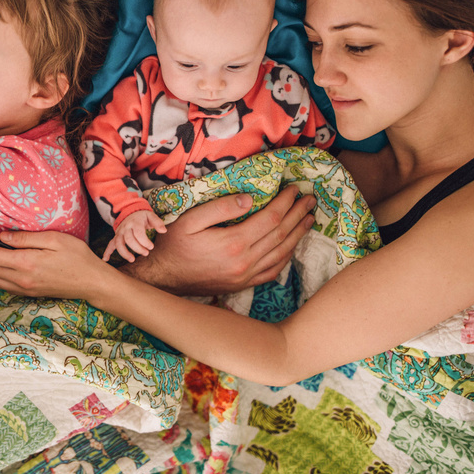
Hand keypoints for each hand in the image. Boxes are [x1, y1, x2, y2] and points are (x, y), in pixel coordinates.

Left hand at [0, 231, 108, 299]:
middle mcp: (22, 279)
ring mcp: (25, 289)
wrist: (91, 282)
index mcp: (26, 263)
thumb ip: (26, 237)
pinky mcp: (29, 294)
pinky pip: (4, 287)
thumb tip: (3, 236)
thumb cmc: (77, 256)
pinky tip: (2, 264)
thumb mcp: (54, 239)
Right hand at [104, 210, 166, 262]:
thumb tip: (164, 231)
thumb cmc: (142, 216)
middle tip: (146, 253)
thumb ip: (158, 223)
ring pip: (118, 243)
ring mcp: (120, 232)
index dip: (145, 241)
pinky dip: (107, 252)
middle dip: (138, 248)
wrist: (130, 211)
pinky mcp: (116, 237)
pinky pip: (110, 244)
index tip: (151, 247)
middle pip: (129, 239)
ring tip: (132, 260)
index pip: (138, 233)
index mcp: (135, 222)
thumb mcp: (151, 216)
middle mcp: (125, 227)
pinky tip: (105, 259)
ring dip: (124, 253)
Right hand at [124, 186, 315, 295]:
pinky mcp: (242, 285)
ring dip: (298, 234)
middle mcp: (245, 262)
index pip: (270, 218)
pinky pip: (273, 271)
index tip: (294, 189)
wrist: (163, 279)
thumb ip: (221, 208)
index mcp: (234, 243)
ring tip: (309, 218)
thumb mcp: (191, 219)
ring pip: (281, 253)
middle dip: (298, 214)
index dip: (286, 202)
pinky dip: (286, 256)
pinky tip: (291, 246)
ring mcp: (245, 276)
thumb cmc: (173, 245)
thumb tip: (249, 199)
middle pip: (281, 234)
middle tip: (310, 199)